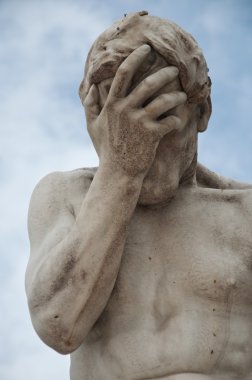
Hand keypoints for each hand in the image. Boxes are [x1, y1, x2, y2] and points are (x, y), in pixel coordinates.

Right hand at [84, 45, 186, 177]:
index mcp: (112, 104)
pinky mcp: (153, 135)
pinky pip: (171, 121)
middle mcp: (125, 110)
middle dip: (165, 73)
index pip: (123, 73)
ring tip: (182, 95)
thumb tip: (89, 87)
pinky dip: (177, 119)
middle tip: (175, 70)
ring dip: (177, 95)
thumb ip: (89, 105)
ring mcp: (139, 122)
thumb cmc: (106, 150)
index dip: (135, 57)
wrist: (118, 174)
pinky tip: (177, 121)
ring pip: (164, 100)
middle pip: (149, 83)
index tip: (146, 49)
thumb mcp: (92, 127)